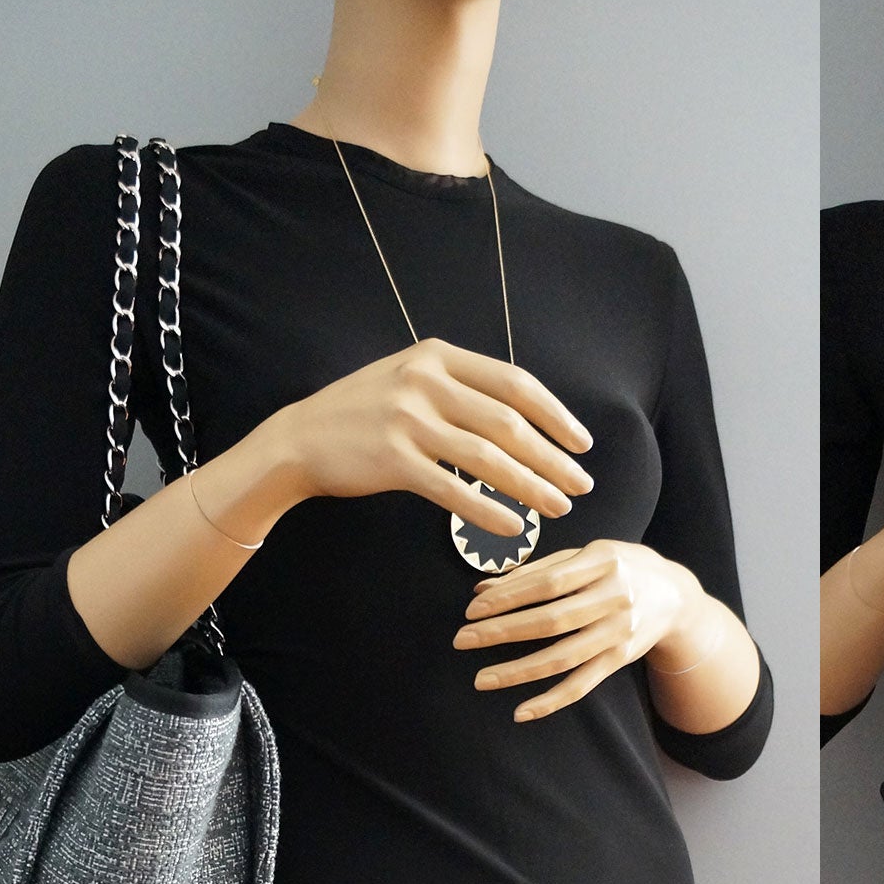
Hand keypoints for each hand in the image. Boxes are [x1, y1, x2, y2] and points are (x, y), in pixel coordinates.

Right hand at [274, 337, 594, 535]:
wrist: (300, 438)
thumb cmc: (365, 414)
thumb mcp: (412, 380)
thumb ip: (462, 388)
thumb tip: (525, 418)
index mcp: (437, 356)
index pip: (515, 383)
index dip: (556, 416)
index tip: (582, 444)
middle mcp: (425, 382)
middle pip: (510, 424)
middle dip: (554, 459)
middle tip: (582, 486)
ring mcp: (407, 419)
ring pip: (489, 459)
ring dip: (532, 487)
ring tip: (560, 508)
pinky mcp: (393, 459)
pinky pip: (455, 490)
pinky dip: (490, 511)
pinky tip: (516, 527)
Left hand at [452, 540, 712, 721]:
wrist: (675, 595)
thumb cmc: (620, 567)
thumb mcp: (585, 555)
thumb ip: (536, 570)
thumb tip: (482, 589)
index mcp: (603, 562)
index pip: (546, 583)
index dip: (507, 597)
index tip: (471, 609)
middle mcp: (615, 598)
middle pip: (551, 621)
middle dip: (502, 632)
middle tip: (463, 640)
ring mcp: (619, 633)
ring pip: (563, 658)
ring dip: (519, 671)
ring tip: (482, 679)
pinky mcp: (620, 659)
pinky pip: (582, 685)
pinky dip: (551, 701)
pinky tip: (521, 712)